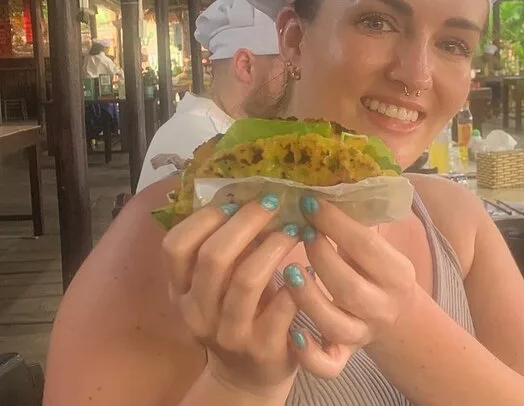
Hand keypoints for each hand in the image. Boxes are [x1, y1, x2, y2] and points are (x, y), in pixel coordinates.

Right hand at [161, 194, 300, 398]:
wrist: (249, 374)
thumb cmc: (237, 314)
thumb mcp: (216, 285)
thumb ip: (224, 247)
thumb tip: (247, 193)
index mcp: (180, 290)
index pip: (176, 246)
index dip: (206, 217)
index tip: (236, 198)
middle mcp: (197, 313)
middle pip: (214, 257)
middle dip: (247, 222)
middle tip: (273, 203)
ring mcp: (229, 334)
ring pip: (246, 281)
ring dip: (273, 247)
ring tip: (294, 230)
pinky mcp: (263, 348)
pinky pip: (281, 308)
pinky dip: (295, 283)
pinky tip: (304, 267)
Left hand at [281, 197, 417, 377]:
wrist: (393, 317)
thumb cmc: (375, 269)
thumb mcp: (378, 246)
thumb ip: (360, 219)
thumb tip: (333, 174)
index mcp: (396, 273)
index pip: (366, 246)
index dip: (336, 224)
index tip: (310, 203)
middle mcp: (382, 306)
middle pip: (349, 288)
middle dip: (321, 258)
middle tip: (300, 233)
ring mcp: (362, 333)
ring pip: (336, 326)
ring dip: (309, 300)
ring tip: (291, 273)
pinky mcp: (344, 355)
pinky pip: (328, 364)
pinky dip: (309, 354)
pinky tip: (293, 333)